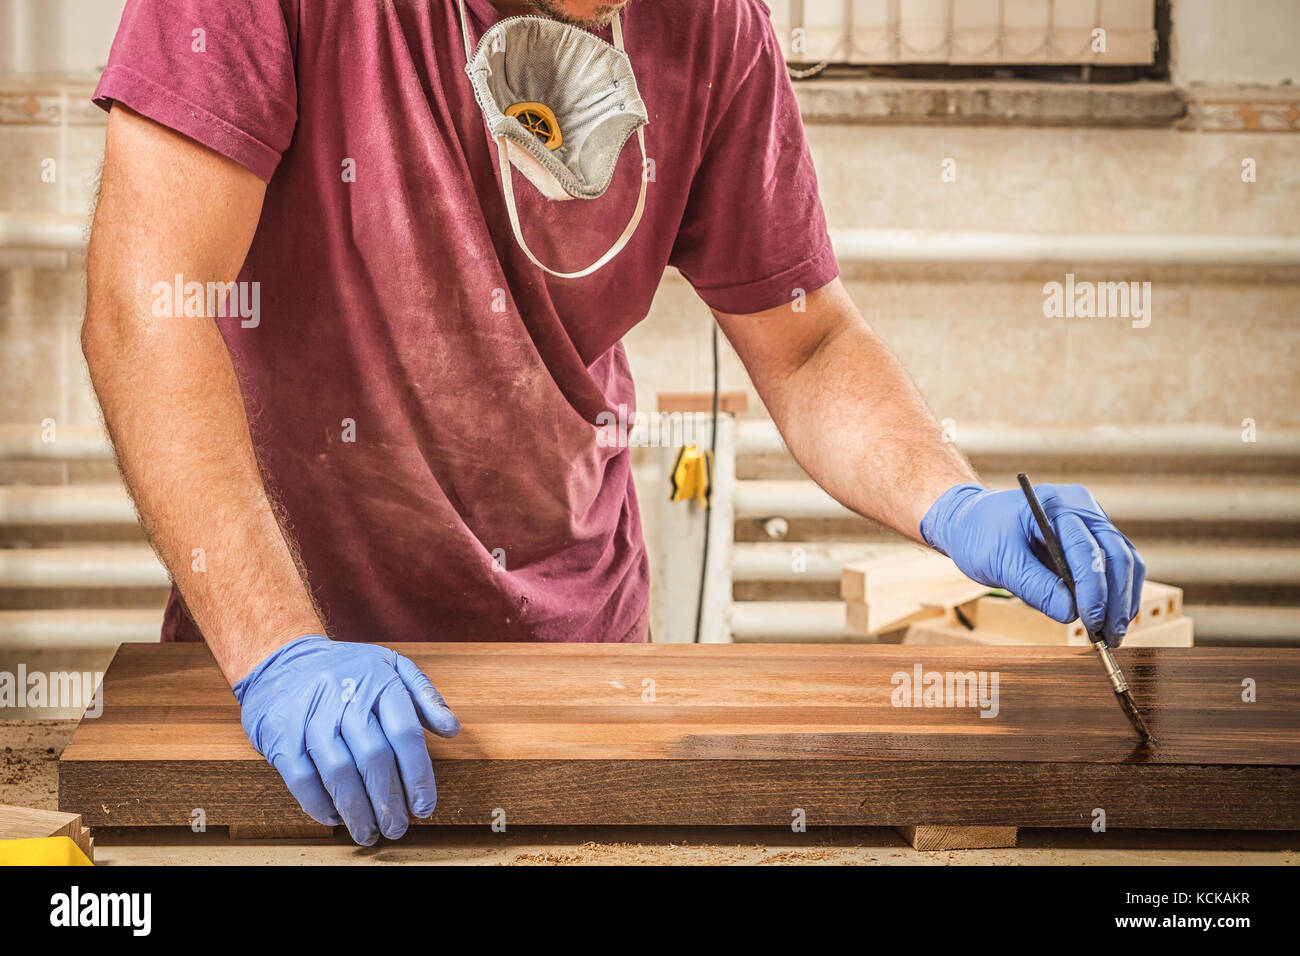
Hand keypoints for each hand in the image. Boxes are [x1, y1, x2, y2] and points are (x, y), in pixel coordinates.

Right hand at [233, 636, 459, 844]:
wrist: (284, 659)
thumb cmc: (349, 670)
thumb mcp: (392, 666)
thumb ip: (425, 697)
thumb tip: (452, 729)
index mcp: (380, 681)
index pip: (405, 734)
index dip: (418, 775)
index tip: (425, 806)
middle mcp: (346, 697)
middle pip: (373, 757)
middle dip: (389, 800)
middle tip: (398, 828)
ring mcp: (312, 717)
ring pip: (338, 771)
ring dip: (356, 810)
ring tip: (369, 833)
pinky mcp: (282, 734)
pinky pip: (301, 777)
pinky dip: (319, 803)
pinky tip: (335, 818)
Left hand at [920, 482, 1145, 646]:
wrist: (970, 521)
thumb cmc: (978, 534)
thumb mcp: (997, 562)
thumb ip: (1034, 586)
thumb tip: (1070, 615)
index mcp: (1055, 504)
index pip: (1087, 548)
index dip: (1094, 589)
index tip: (1092, 622)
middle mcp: (1081, 508)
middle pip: (1117, 553)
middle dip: (1117, 598)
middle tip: (1110, 636)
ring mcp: (1089, 522)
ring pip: (1124, 561)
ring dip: (1123, 599)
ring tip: (1112, 635)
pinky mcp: (1091, 540)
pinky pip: (1113, 567)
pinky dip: (1115, 594)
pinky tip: (1108, 620)